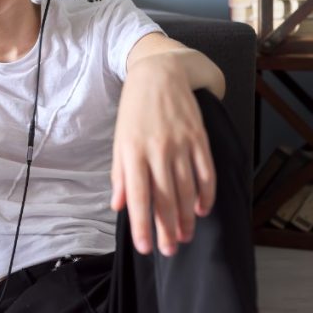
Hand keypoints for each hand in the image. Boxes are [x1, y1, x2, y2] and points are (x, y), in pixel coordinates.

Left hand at [110, 53, 215, 256]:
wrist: (160, 74)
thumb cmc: (134, 111)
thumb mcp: (119, 139)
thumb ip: (119, 173)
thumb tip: (118, 205)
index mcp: (132, 151)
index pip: (137, 195)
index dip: (141, 224)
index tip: (145, 247)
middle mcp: (157, 150)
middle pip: (164, 198)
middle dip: (167, 228)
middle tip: (168, 251)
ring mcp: (181, 144)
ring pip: (186, 190)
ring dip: (186, 218)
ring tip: (184, 237)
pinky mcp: (199, 138)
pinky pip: (206, 172)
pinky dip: (206, 194)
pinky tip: (202, 210)